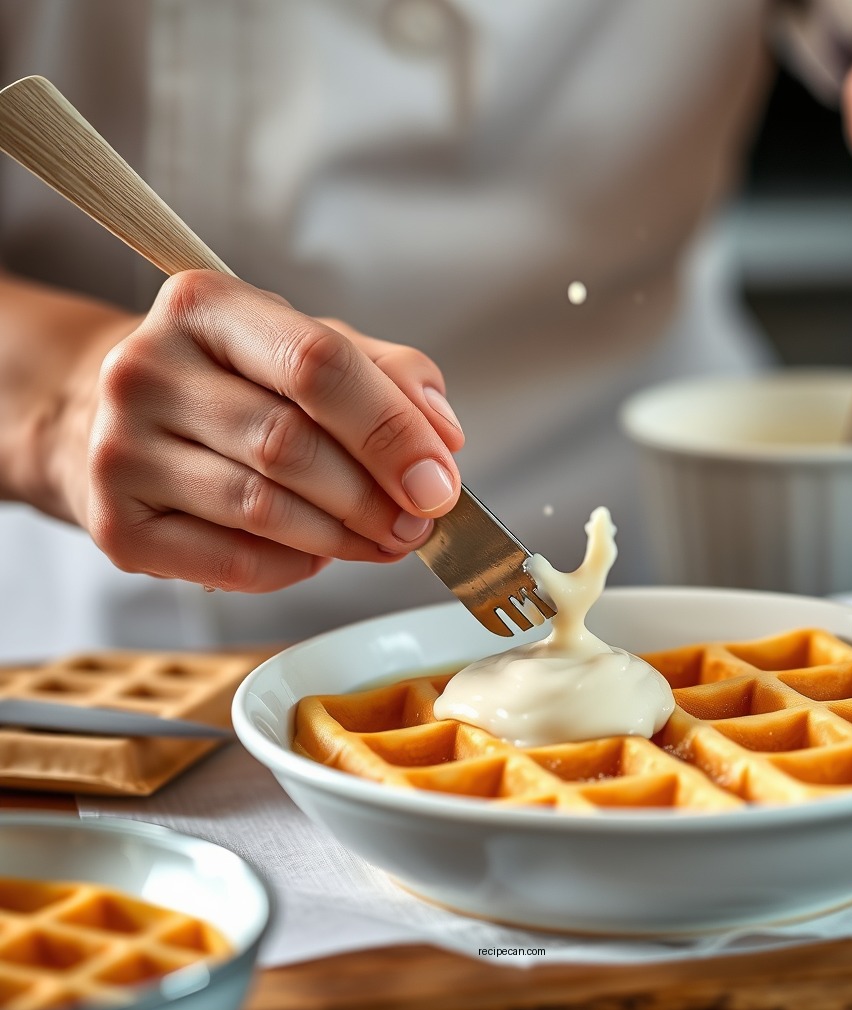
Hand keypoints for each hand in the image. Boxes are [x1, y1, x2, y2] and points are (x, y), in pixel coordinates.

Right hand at [57, 271, 463, 591]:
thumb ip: (391, 377)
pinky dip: (294, 568)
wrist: (122, 418)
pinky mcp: (115, 526)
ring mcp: (118, 451)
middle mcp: (144, 370)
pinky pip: (232, 565)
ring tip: (386, 539)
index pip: (316, 364)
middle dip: (373, 496)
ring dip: (344, 538)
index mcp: (204, 306)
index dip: (390, 431)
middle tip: (419, 523)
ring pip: (262, 510)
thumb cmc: (238, 381)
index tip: (439, 482)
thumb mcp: (313, 347)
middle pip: (288, 444)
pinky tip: (317, 554)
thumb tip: (442, 439)